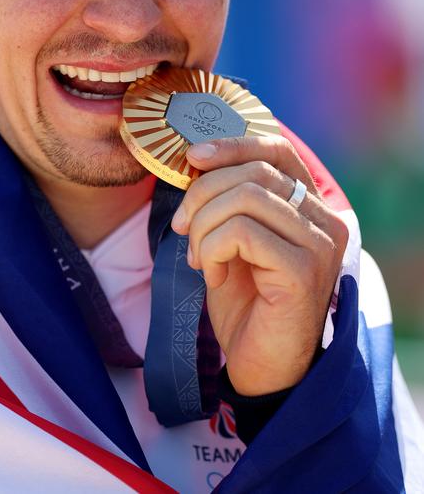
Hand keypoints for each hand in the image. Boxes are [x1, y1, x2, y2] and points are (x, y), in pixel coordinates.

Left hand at [170, 135, 348, 395]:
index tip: (193, 157)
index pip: (278, 150)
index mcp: (311, 206)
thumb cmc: (245, 300)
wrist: (260, 365)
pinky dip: (213, 249)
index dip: (233, 145)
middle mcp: (326, 219)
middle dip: (202, 194)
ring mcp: (320, 244)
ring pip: (245, 197)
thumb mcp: (232, 237)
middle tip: (183, 228)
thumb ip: (228, 198)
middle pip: (253, 172)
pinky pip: (241, 232)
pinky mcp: (304, 270)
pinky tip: (215, 276)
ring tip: (200, 257)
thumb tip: (197, 159)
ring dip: (204, 225)